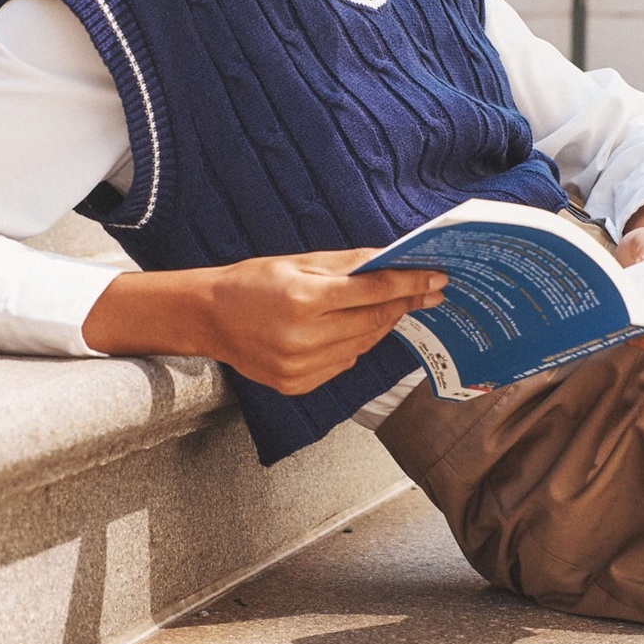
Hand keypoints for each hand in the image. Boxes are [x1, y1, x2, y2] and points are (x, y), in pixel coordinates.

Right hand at [83, 248, 446, 394]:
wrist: (207, 319)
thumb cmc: (252, 282)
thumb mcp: (299, 261)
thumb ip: (348, 264)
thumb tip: (390, 259)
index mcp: (305, 299)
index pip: (374, 291)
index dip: (410, 284)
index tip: (437, 279)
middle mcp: (305, 338)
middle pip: (374, 320)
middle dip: (403, 303)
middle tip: (427, 290)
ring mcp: (301, 367)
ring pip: (363, 345)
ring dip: (381, 324)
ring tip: (390, 306)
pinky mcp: (298, 384)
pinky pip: (344, 363)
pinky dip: (355, 345)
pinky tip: (353, 329)